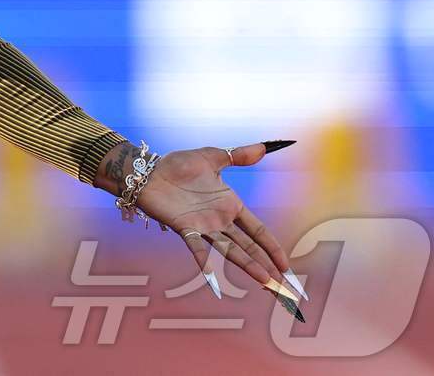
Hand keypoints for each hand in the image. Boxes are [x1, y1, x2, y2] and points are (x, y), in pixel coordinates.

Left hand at [135, 143, 307, 311]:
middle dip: (266, 264)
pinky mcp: (185, 228)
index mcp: (230, 205)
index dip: (272, 247)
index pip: (258, 230)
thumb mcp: (212, 157)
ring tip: (264, 282)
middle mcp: (220, 220)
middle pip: (249, 246)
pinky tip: (213, 280)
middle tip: (282, 286)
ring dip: (247, 265)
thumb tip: (264, 147)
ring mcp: (203, 227)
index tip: (286, 266)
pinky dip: (204, 262)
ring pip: (231, 250)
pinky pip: (196, 248)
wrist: (148, 170)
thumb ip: (238, 156)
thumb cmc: (178, 164)